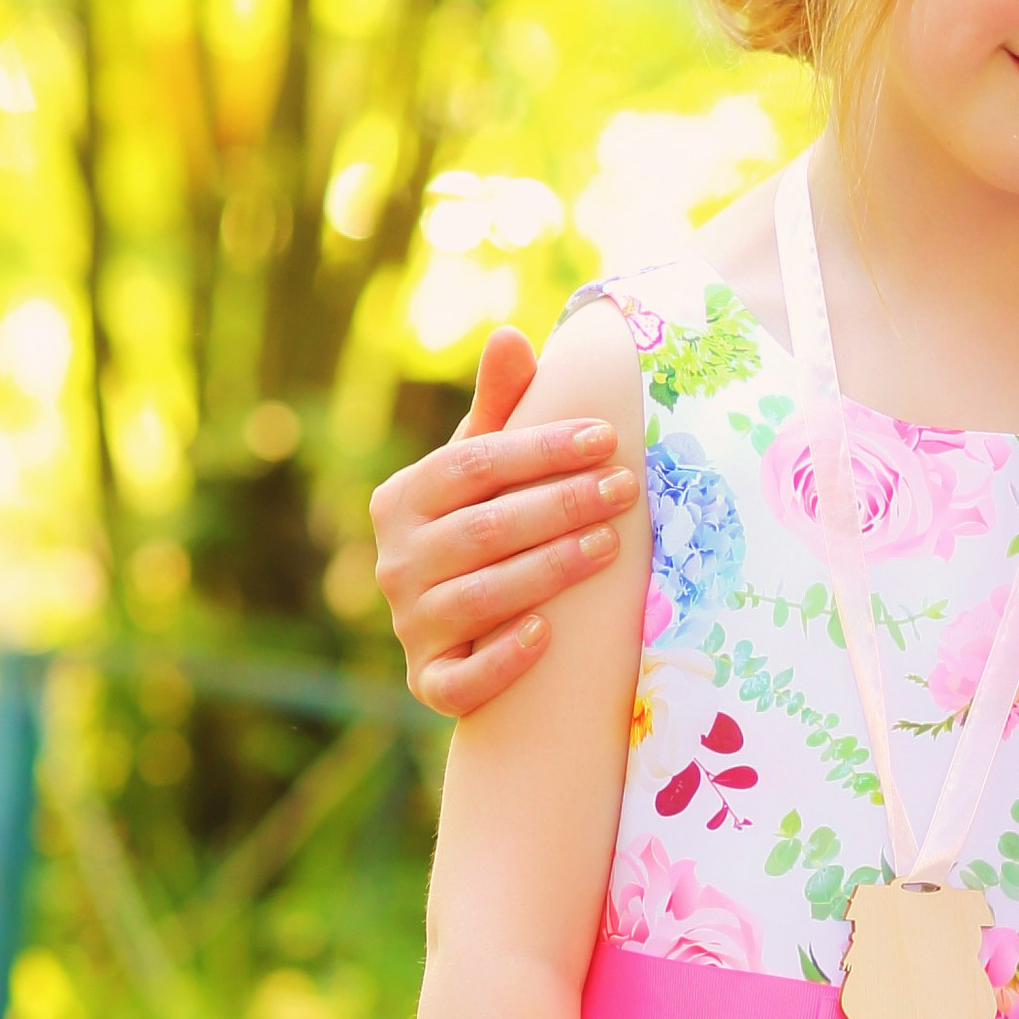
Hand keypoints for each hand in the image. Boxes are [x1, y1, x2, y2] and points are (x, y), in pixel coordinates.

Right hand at [370, 327, 642, 716]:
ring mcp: (409, 624)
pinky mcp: (427, 683)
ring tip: (609, 546)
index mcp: (402, 499)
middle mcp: (394, 561)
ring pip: (480, 598)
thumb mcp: (484, 468)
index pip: (473, 465)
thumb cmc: (482, 527)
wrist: (460, 630)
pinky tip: (547, 633)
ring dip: (548, 570)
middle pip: (484, 529)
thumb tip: (511, 335)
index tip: (607, 438)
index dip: (541, 449)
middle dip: (560, 506)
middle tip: (624, 490)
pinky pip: (460, 680)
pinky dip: (502, 658)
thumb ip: (499, 409)